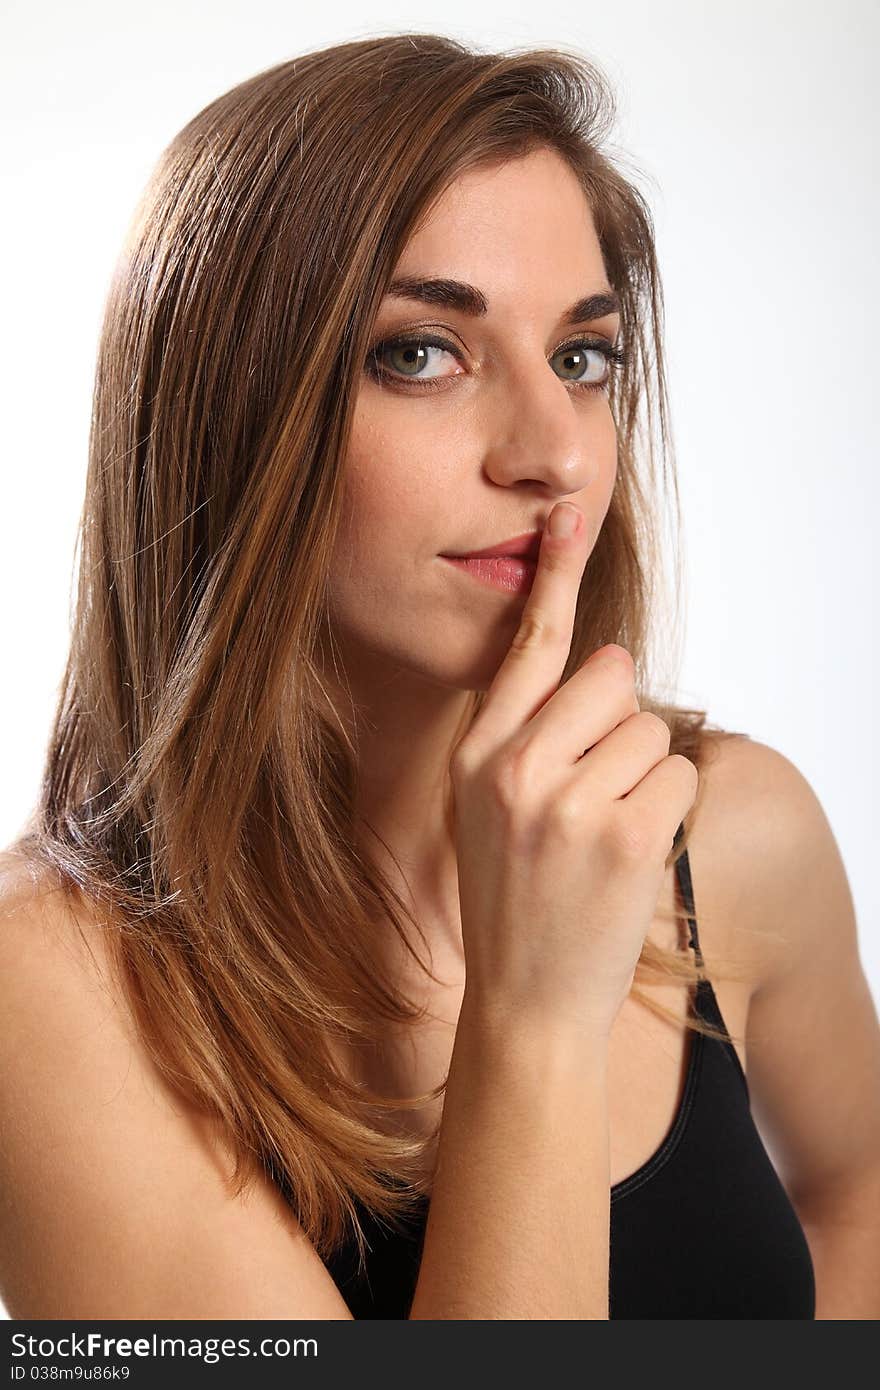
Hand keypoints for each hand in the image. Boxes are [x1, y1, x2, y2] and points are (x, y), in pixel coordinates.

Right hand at [451, 501, 698, 1041]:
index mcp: (476, 754)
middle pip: (613, 678)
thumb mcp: (484, 810)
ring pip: (653, 730)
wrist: (524, 1003)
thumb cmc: (513, 901)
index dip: (555, 580)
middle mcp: (514, 767)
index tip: (569, 517)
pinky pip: (680, 774)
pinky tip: (630, 854)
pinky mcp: (625, 834)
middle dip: (622, 725)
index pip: (528, 649)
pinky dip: (670, 807)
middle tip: (596, 790)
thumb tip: (604, 666)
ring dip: (647, 775)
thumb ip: (526, 736)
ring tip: (605, 834)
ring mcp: (567, 802)